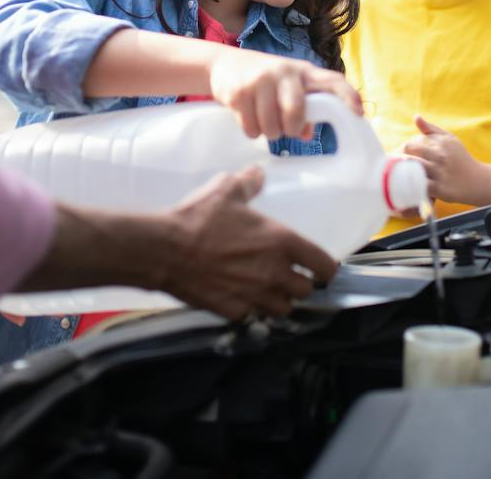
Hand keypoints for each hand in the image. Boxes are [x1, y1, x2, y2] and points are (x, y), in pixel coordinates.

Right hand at [157, 165, 338, 319]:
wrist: (165, 249)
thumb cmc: (198, 218)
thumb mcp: (226, 190)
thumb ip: (249, 183)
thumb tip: (257, 174)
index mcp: (282, 242)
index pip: (324, 266)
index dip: (325, 268)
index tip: (320, 267)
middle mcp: (274, 273)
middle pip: (305, 291)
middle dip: (299, 284)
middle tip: (287, 274)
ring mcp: (255, 295)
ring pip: (283, 309)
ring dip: (278, 300)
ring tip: (266, 288)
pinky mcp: (234, 310)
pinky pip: (252, 315)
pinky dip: (250, 308)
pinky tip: (239, 296)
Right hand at [207, 48, 362, 140]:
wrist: (224, 64)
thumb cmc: (265, 80)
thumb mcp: (286, 88)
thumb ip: (303, 108)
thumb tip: (307, 134)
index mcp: (303, 71)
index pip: (331, 80)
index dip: (347, 96)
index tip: (358, 113)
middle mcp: (284, 72)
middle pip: (296, 111)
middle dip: (291, 128)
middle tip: (285, 129)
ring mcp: (260, 80)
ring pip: (272, 125)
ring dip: (269, 132)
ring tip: (264, 122)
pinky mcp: (239, 91)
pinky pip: (251, 127)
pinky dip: (251, 131)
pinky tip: (249, 119)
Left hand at [401, 116, 486, 205]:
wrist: (478, 180)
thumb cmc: (460, 159)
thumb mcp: (450, 140)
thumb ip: (431, 129)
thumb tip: (416, 117)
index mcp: (441, 142)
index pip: (411, 144)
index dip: (403, 152)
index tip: (400, 159)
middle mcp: (440, 155)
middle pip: (409, 155)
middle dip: (400, 161)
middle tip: (396, 169)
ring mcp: (440, 172)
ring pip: (413, 168)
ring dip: (404, 173)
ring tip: (400, 177)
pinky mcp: (440, 188)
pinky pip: (419, 186)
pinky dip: (412, 186)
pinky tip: (410, 187)